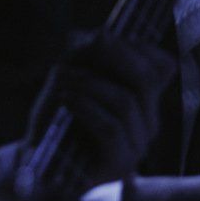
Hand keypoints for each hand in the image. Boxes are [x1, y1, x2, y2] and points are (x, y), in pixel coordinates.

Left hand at [23, 30, 175, 189]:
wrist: (37, 166)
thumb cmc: (55, 122)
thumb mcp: (69, 79)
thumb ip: (86, 55)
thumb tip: (101, 34)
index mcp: (143, 101)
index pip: (162, 66)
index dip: (136, 45)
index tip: (101, 37)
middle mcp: (147, 123)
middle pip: (147, 78)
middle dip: (113, 56)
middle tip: (79, 51)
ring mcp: (137, 146)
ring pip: (126, 101)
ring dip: (89, 83)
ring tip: (62, 81)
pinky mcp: (120, 165)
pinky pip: (111, 128)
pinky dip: (86, 107)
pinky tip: (66, 100)